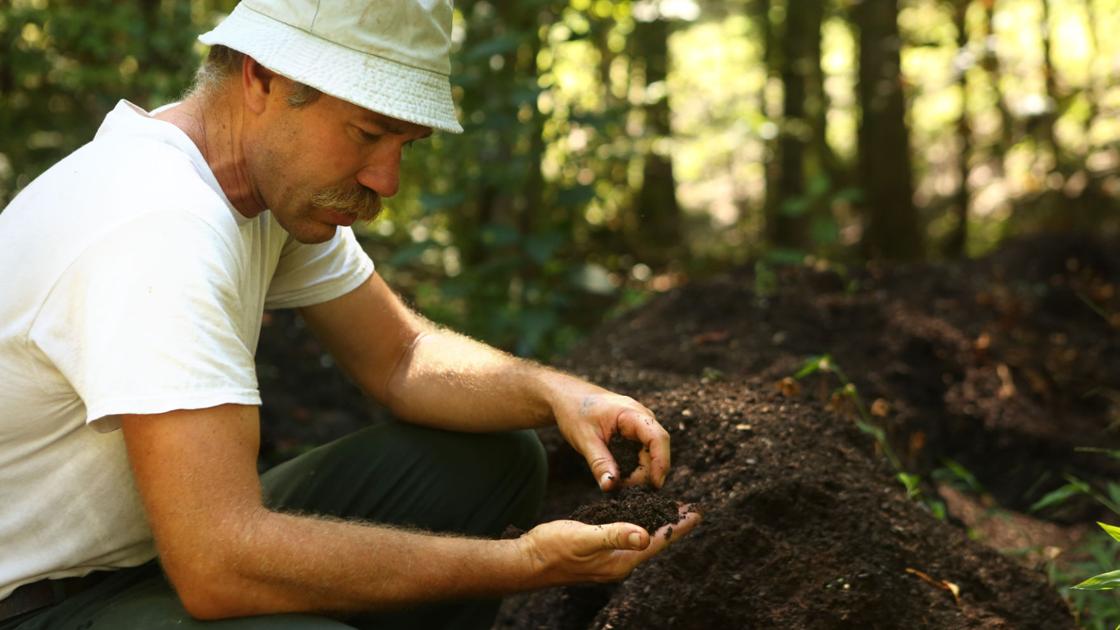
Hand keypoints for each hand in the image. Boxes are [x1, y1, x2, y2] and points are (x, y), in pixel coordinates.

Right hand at [517, 506, 700, 587]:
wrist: (527, 561)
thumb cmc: (553, 548)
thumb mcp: (585, 538)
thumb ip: (614, 535)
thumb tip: (644, 535)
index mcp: (620, 561)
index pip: (658, 542)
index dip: (678, 527)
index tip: (697, 513)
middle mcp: (618, 563)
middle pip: (653, 542)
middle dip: (672, 525)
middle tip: (689, 508)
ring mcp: (608, 560)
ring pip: (640, 540)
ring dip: (655, 525)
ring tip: (670, 511)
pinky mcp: (598, 553)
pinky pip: (625, 538)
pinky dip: (637, 525)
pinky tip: (637, 517)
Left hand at [552, 384, 670, 491]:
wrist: (567, 397)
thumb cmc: (575, 412)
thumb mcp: (584, 439)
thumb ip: (599, 463)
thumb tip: (610, 487)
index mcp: (632, 413)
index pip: (658, 438)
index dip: (661, 462)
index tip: (655, 484)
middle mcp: (641, 419)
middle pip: (655, 450)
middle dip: (644, 473)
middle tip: (622, 487)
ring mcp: (638, 426)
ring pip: (648, 455)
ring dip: (637, 472)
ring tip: (615, 482)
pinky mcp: (633, 434)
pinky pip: (639, 454)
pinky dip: (632, 467)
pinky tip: (617, 475)